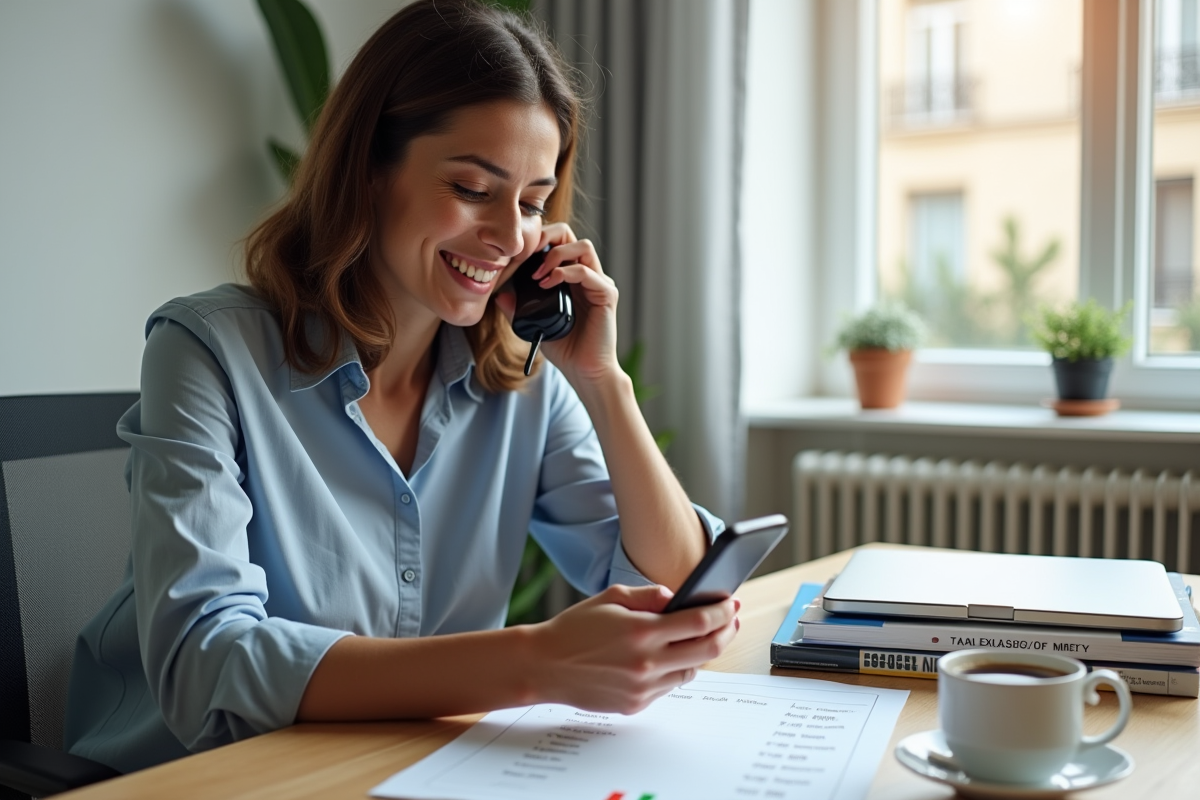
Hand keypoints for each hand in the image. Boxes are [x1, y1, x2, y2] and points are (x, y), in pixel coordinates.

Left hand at [495, 222, 619, 386]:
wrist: (585, 372)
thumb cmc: (564, 348)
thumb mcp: (534, 324)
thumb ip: (518, 308)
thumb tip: (500, 294)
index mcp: (572, 277)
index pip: (559, 242)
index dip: (539, 240)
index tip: (518, 254)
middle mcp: (589, 275)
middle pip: (571, 235)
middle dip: (547, 236)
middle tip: (527, 253)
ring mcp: (599, 283)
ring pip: (582, 246)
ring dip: (555, 255)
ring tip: (537, 275)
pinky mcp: (607, 295)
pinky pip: (586, 272)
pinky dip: (564, 272)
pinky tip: (547, 284)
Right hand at [526, 584, 739, 714]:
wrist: (544, 665)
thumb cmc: (574, 628)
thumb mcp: (610, 598)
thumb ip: (649, 596)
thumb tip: (678, 599)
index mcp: (642, 631)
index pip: (699, 622)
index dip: (721, 613)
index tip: (730, 604)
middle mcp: (647, 662)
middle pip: (706, 650)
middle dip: (725, 633)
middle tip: (730, 621)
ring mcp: (643, 687)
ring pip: (691, 671)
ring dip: (702, 653)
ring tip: (703, 638)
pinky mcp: (636, 704)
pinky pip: (669, 686)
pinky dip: (676, 670)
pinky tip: (672, 656)